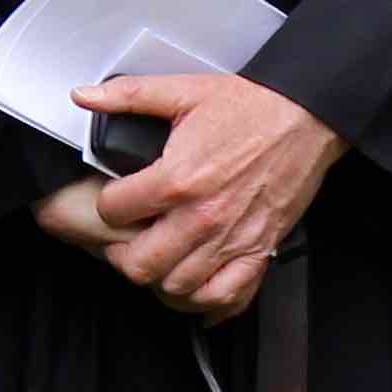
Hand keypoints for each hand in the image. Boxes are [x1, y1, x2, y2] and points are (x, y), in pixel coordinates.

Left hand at [78, 70, 344, 319]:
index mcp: (176, 179)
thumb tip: (84, 96)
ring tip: (161, 256)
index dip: (108, 204)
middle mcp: (201, 217)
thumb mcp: (184, 91)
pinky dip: (207, 299)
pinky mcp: (258, 250)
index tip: (117, 200)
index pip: (113, 212)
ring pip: (176, 287)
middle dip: (125, 253)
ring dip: (162, 275)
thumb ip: (128, 96)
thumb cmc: (251, 106)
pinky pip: (226, 296)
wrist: (306, 115)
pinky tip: (197, 286)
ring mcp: (231, 239)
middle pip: (139, 265)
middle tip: (129, 238)